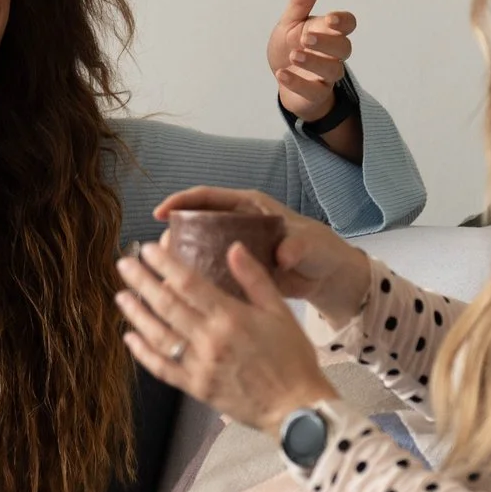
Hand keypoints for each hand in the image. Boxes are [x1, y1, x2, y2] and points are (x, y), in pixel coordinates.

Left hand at [115, 241, 336, 432]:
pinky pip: (162, 368)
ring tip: (122, 296)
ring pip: (158, 335)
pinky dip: (143, 353)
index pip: (188, 283)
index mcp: (231, 317)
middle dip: (142, 282)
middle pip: (166, 305)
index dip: (165, 264)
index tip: (148, 249)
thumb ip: (254, 278)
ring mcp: (199, 366)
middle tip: (123, 264)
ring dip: (137, 314)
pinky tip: (130, 337)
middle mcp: (210, 340)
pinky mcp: (195, 388)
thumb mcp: (280, 312)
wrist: (296, 408)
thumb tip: (233, 246)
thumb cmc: (293, 359)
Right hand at [150, 185, 371, 322]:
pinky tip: (181, 294)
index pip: (208, 197)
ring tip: (163, 273)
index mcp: (249, 206)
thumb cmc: (321, 250)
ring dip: (180, 260)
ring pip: (199, 249)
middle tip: (160, 249)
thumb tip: (283, 254)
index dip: (181, 201)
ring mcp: (235, 250)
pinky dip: (196, 281)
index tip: (161, 212)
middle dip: (174, 233)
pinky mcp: (237, 272)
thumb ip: (296, 246)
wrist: (330, 277)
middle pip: (196, 222)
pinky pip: (210, 273)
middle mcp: (237, 225)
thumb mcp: (310, 244)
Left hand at [265, 0, 355, 122]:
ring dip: (314, 62)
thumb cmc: (290, 46)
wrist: (281, 77)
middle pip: (344, 48)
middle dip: (328, 42)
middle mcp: (332, 54)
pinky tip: (282, 74)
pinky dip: (298, 83)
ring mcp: (326, 75)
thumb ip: (302, 1)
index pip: (348, 24)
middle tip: (306, 37)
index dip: (342, 21)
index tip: (330, 19)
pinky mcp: (316, 94)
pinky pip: (314, 91)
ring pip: (333, 70)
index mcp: (328, 32)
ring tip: (294, 55)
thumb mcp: (290, 22)